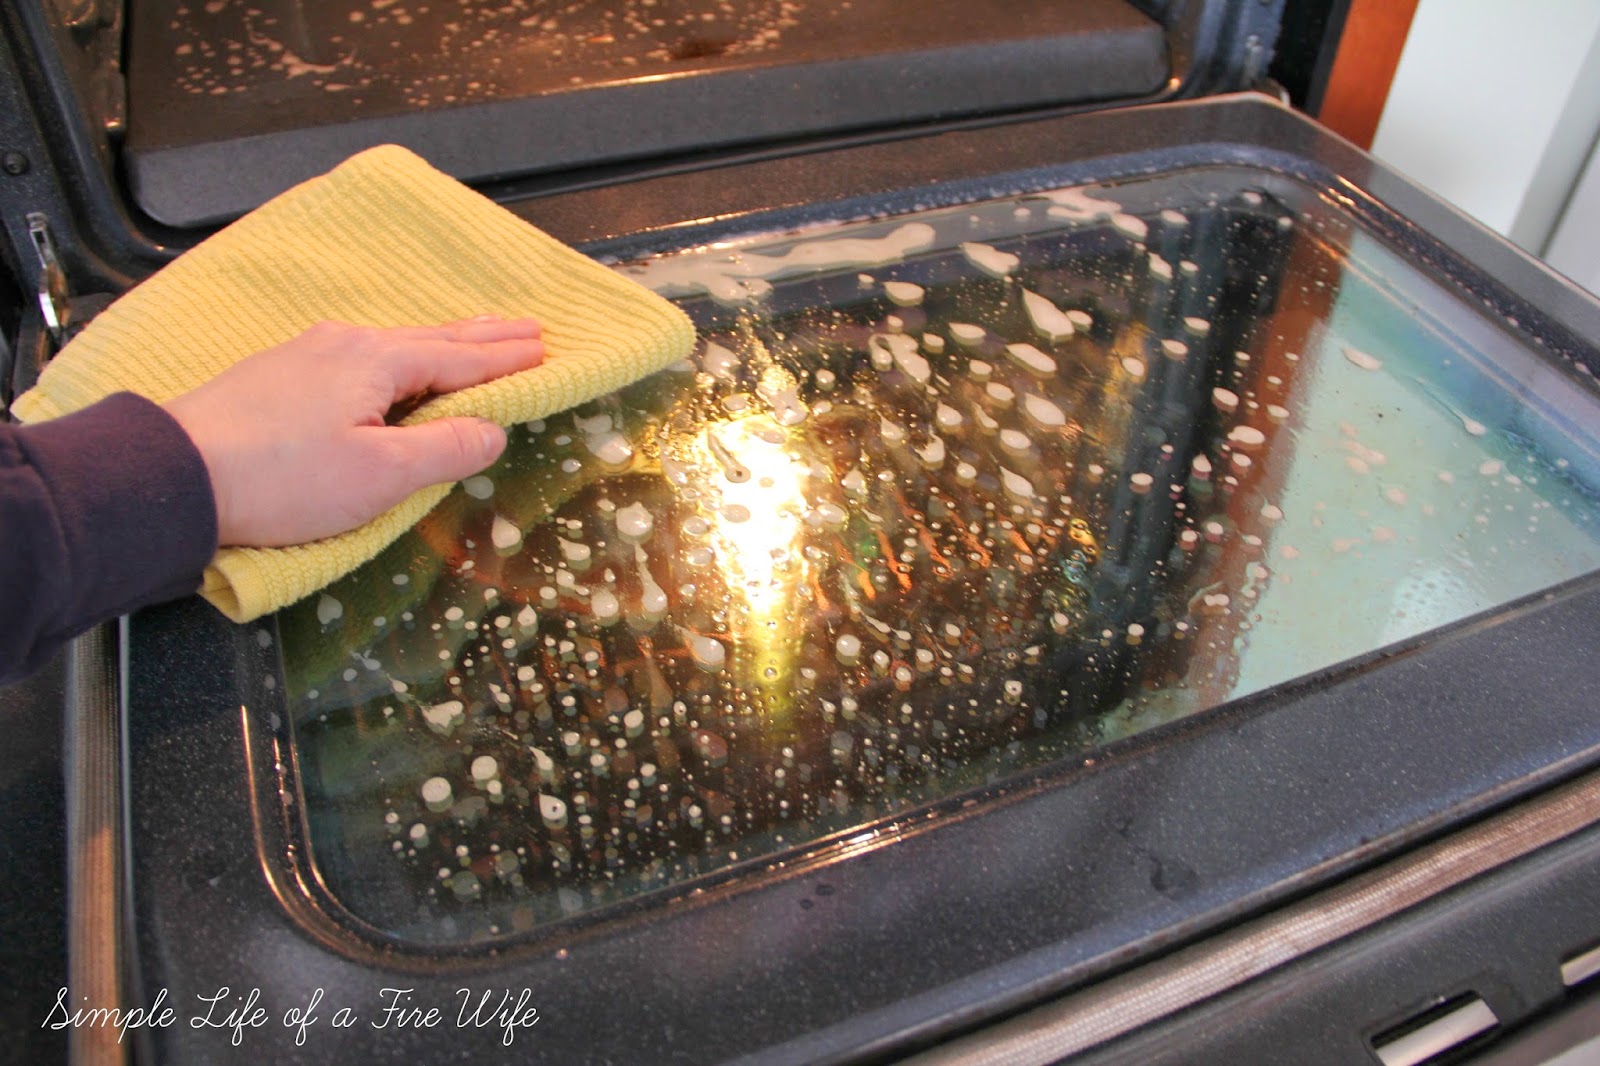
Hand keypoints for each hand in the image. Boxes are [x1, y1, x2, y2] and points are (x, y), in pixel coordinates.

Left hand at [164, 317, 542, 546]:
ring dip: (442, 343)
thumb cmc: (282, 480)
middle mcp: (346, 344)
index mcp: (377, 362)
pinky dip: (400, 355)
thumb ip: (445, 451)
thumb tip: (493, 431)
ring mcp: (307, 354)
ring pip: (395, 343)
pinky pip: (361, 355)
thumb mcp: (380, 476)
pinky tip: (395, 362)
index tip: (545, 349)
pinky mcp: (279, 374)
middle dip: (483, 335)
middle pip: (432, 338)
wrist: (175, 475)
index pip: (461, 359)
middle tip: (527, 327)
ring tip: (473, 340)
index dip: (506, 359)